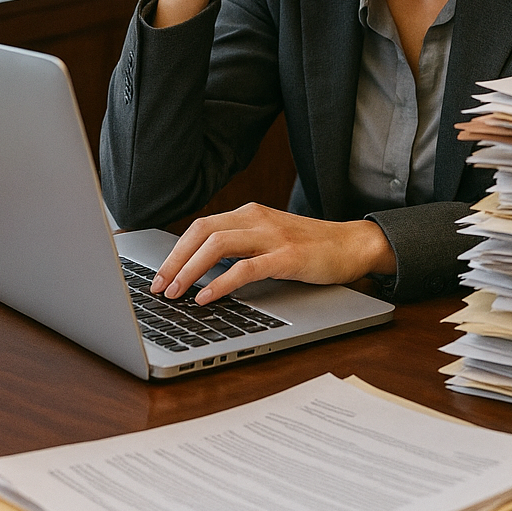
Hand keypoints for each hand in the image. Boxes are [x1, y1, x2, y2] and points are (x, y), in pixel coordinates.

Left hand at [150, 204, 395, 303]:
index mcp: (249, 213)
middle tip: (158, 287)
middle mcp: (257, 218)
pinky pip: (246, 268)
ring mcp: (272, 236)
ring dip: (190, 271)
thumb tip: (200, 270)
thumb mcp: (269, 240)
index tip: (158, 275)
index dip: (174, 251)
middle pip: (201, 232)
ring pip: (217, 245)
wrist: (354, 245)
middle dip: (174, 261)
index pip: (200, 227)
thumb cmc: (311, 248)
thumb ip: (240, 247)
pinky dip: (221, 283)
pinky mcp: (287, 257)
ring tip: (175, 293)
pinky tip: (207, 297)